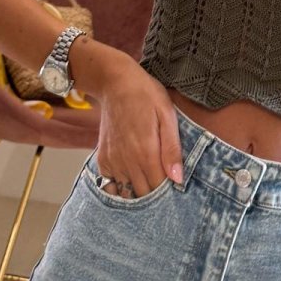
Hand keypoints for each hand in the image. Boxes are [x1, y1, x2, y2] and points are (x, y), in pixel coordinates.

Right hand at [91, 63, 182, 197]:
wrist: (115, 83)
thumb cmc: (146, 96)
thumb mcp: (167, 116)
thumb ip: (172, 149)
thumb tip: (178, 179)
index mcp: (146, 152)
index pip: (159, 188)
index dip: (170, 194)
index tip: (178, 192)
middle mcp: (127, 161)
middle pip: (143, 194)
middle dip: (156, 197)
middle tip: (167, 194)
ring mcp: (112, 161)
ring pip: (126, 193)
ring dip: (139, 195)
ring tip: (151, 189)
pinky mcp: (102, 158)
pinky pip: (109, 185)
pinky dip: (120, 190)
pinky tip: (132, 184)